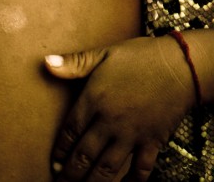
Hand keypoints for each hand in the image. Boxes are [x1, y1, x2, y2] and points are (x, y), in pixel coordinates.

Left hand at [44, 36, 196, 180]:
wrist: (180, 67)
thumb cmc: (138, 57)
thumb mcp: (102, 55)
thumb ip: (73, 63)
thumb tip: (45, 63)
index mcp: (94, 100)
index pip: (70, 132)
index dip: (60, 150)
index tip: (53, 163)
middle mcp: (110, 122)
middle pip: (85, 155)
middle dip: (71, 173)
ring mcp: (132, 134)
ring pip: (108, 167)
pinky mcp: (153, 142)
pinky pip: (141, 170)